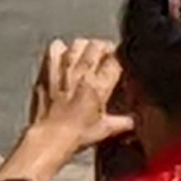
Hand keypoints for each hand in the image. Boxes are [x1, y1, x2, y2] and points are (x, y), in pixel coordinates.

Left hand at [13, 36, 128, 173]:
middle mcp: (82, 74)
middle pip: (97, 45)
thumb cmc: (75, 135)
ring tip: (86, 53)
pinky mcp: (47, 72)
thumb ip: (122, 122)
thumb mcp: (104, 130)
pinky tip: (63, 56)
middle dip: (103, 48)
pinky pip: (54, 48)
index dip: (118, 57)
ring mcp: (64, 71)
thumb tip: (133, 122)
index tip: (117, 61)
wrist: (49, 137)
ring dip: (84, 46)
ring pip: (78, 43)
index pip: (114, 60)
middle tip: (104, 55)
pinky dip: (60, 49)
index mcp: (99, 86)